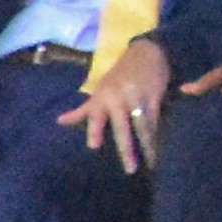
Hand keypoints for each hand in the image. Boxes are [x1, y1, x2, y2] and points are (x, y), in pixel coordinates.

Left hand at [61, 38, 174, 173]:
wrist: (148, 52)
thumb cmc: (120, 74)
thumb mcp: (100, 89)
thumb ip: (84, 109)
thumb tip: (59, 122)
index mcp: (102, 98)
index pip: (95, 117)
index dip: (94, 131)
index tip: (93, 146)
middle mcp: (118, 99)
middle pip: (122, 129)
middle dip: (126, 149)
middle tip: (130, 169)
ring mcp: (138, 98)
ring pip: (143, 128)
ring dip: (148, 146)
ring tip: (151, 163)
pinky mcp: (155, 98)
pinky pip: (156, 120)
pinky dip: (158, 134)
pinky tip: (162, 147)